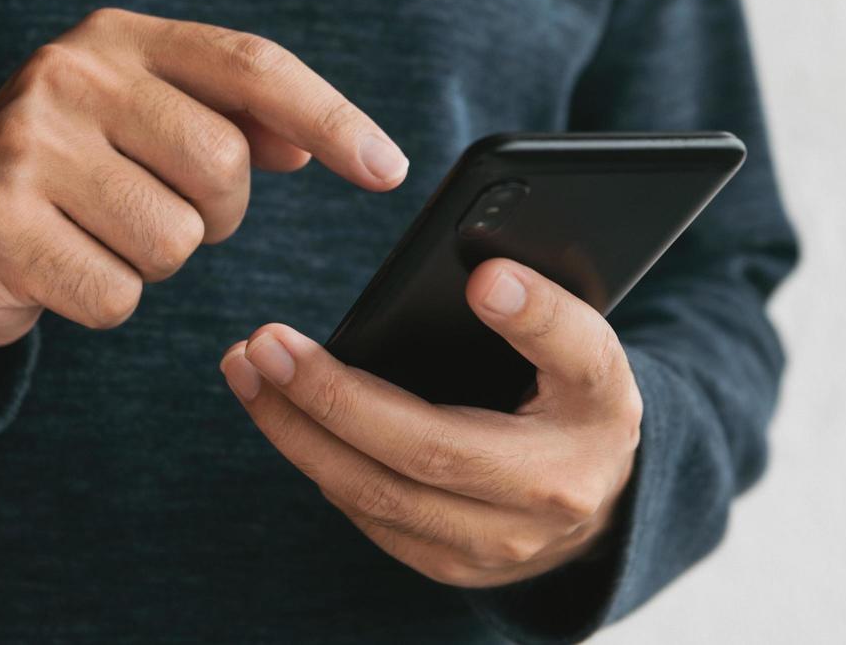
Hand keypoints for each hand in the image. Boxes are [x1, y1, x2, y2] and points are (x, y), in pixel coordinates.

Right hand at [0, 8, 408, 346]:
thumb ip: (232, 117)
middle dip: (215, 213)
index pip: (251, 65)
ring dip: (156, 261)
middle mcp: (68, 74)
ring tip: (101, 236)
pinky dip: (106, 300)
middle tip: (159, 209)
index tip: (389, 171)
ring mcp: (24, 146)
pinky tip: (62, 270)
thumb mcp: (145, 122)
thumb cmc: (72, 174)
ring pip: (175, 238)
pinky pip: (118, 294)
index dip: (330, 118)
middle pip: (223, 165)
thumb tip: (308, 141)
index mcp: (118, 38)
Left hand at [219, 259, 643, 587]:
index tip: (485, 278)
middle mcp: (546, 496)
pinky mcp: (448, 567)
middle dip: (332, 397)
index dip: (531, 319)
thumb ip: (549, 314)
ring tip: (249, 372)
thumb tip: (487, 278)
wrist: (596, 506)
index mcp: (593, 420)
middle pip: (425, 452)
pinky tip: (284, 417)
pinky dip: (319, 463)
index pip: (571, 360)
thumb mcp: (586, 353)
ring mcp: (492, 546)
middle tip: (266, 344)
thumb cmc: (577, 408)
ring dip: (298, 433)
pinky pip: (368, 515)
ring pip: (376, 495)